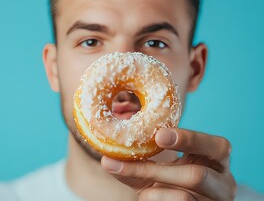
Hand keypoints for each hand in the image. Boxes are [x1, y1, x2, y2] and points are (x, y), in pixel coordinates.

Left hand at [101, 128, 236, 199]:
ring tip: (142, 190)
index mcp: (217, 159)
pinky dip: (155, 200)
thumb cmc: (170, 179)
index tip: (159, 135)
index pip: (217, 146)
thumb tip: (107, 160)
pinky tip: (149, 196)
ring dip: (154, 191)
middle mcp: (224, 183)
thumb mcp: (158, 167)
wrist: (176, 199)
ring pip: (185, 198)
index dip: (190, 140)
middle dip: (160, 170)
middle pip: (198, 175)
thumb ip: (137, 162)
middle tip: (134, 164)